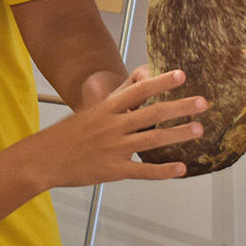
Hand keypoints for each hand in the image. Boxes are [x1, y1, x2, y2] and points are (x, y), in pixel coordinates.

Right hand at [23, 67, 203, 186]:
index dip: (160, 82)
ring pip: (151, 141)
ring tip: (199, 129)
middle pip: (151, 114)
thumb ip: (113, 100)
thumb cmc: (67, 135)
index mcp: (106, 109)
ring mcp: (113, 149)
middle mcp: (112, 126)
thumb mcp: (89, 112)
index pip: (138, 91)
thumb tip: (134, 86)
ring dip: (177, 135)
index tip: (181, 75)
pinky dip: (163, 171)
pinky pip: (142, 171)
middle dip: (179, 107)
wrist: (43, 158)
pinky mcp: (112, 170)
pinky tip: (181, 169)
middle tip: (203, 102)